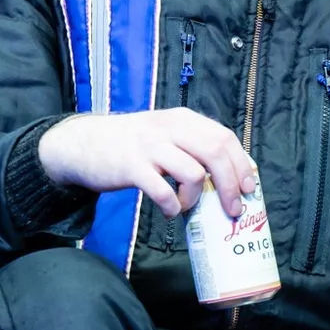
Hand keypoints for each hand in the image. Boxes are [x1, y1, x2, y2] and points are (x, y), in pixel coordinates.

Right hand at [36, 109, 259, 218]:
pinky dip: (172, 206)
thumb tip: (226, 178)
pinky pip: (162, 191)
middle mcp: (168, 128)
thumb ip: (189, 146)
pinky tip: (168, 210)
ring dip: (196, 198)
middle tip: (233, 209)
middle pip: (215, 153)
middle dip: (230, 185)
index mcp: (181, 119)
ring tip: (187, 206)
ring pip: (193, 172)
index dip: (242, 164)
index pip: (224, 137)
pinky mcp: (131, 166)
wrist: (81, 143)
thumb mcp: (162, 133)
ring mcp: (149, 146)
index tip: (248, 188)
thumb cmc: (129, 145)